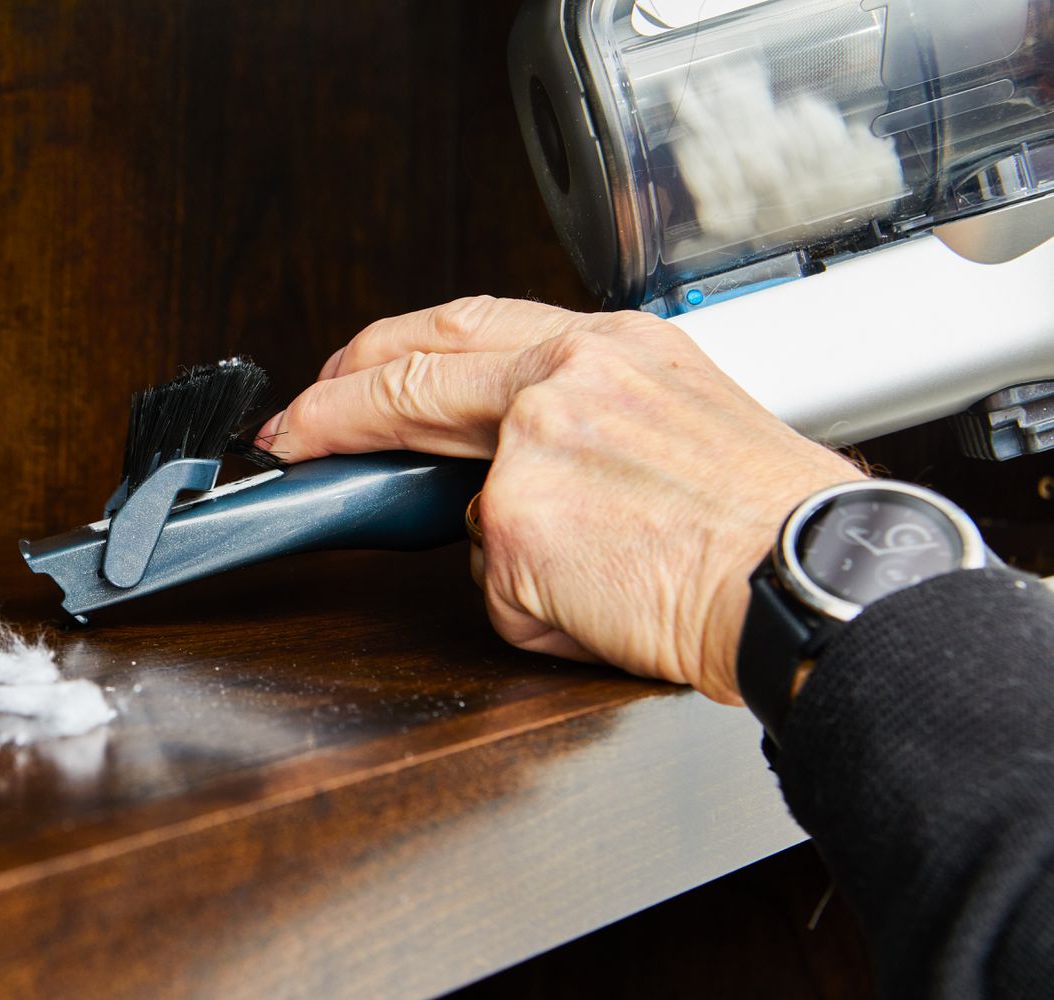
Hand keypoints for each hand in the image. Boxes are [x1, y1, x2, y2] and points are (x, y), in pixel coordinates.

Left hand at [258, 297, 865, 702]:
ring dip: (520, 558)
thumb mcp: (680, 413)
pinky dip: (542, 612)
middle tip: (300, 429)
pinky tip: (611, 606)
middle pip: (410, 375)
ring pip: (469, 509)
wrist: (811, 573)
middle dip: (338, 404)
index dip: (388, 350)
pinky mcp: (516, 524)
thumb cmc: (766, 516)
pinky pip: (498, 586)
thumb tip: (512, 453)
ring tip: (608, 578)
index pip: (462, 325)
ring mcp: (531, 448)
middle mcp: (561, 377)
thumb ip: (584, 411)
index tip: (348, 371)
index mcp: (605, 343)